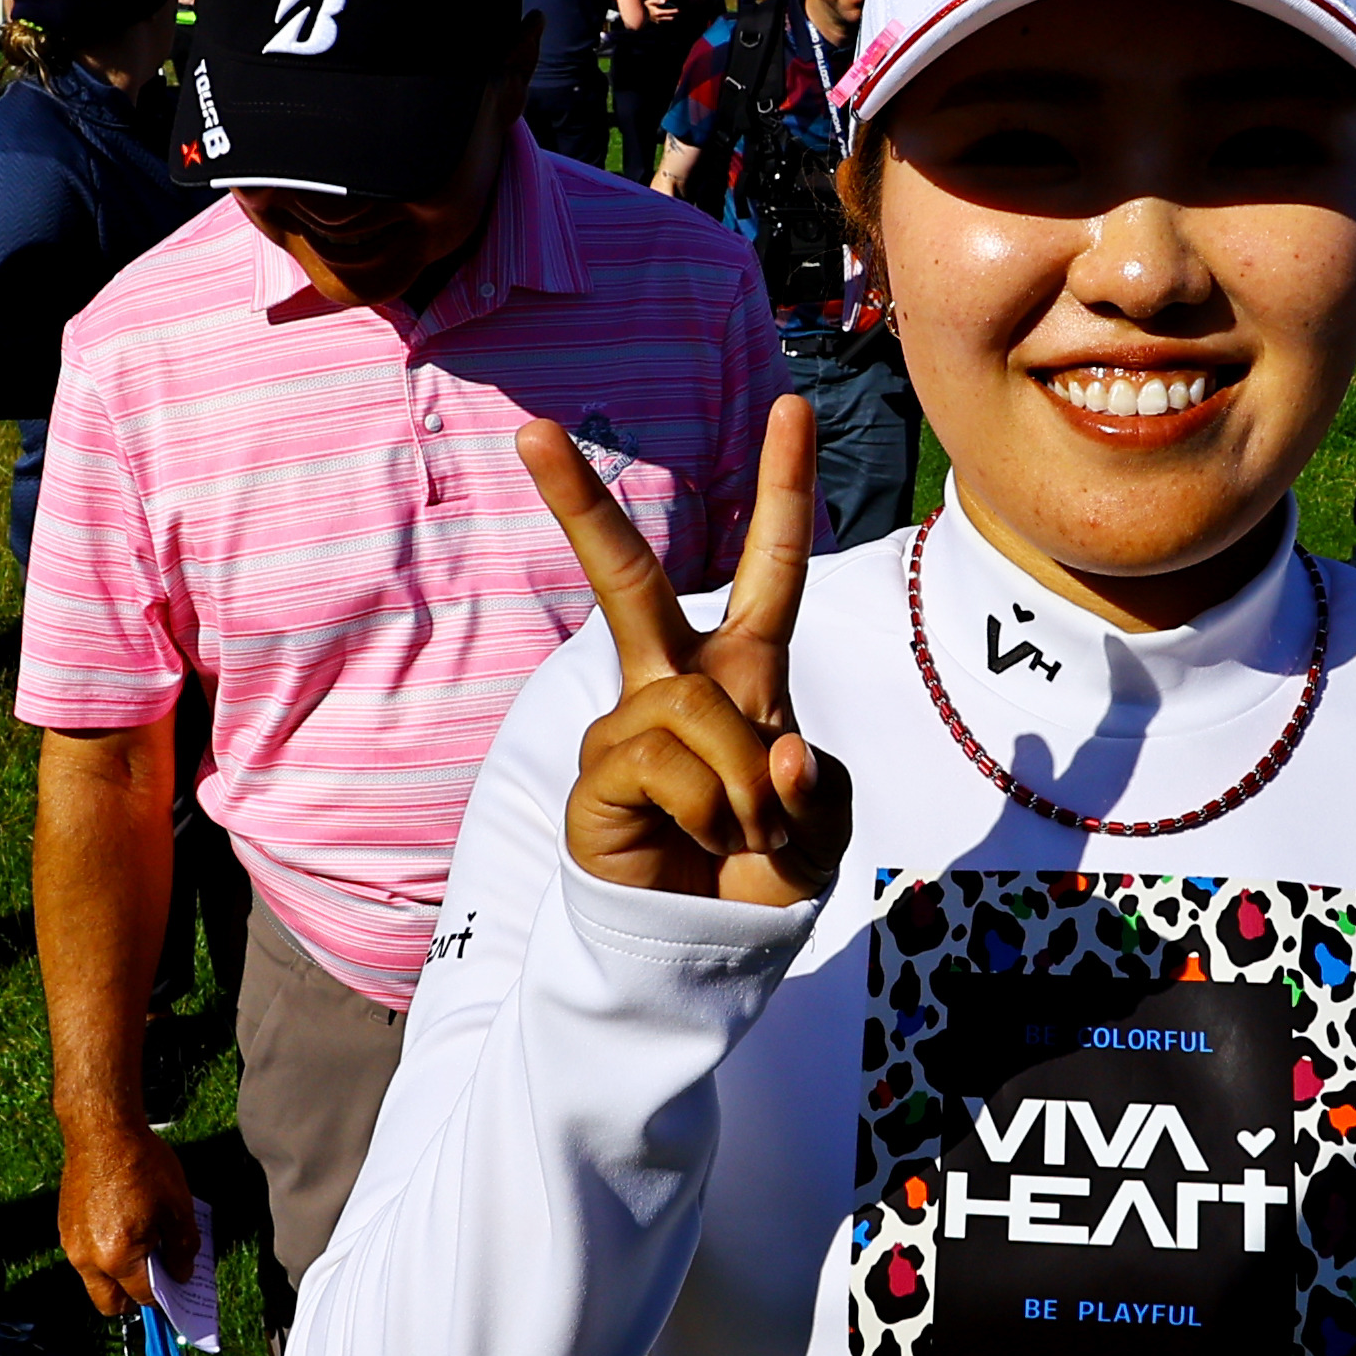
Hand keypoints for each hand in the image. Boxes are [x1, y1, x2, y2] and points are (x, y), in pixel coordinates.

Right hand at [56, 1102, 199, 1324]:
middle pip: (109, 1304)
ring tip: (141, 1250)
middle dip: (134, 1300)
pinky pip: (84, 1258)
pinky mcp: (63, 1228)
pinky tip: (122, 1229)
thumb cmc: (143, 1166)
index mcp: (118, 1257)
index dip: (166, 1296)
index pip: (144, 1297)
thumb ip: (183, 1248)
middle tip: (157, 1281)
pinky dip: (103, 1257)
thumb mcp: (178, 1207)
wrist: (102, 1132)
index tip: (177, 1287)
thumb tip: (182, 1273)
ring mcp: (70, 1245)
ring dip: (116, 1278)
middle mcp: (87, 1260)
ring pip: (94, 1281)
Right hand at [520, 395, 848, 907]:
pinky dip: (713, 811)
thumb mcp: (822, 825)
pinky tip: (703, 842)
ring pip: (697, 707)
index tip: (793, 406)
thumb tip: (778, 748)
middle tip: (533, 432)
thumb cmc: (762, 869)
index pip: (770, 567)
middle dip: (580, 506)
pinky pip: (670, 765)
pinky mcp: (597, 777)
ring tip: (744, 832)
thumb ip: (814, 784)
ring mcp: (629, 728)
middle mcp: (677, 684)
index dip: (784, 488)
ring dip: (746, 783)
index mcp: (743, 671)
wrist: (710, 949)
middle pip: (630, 582)